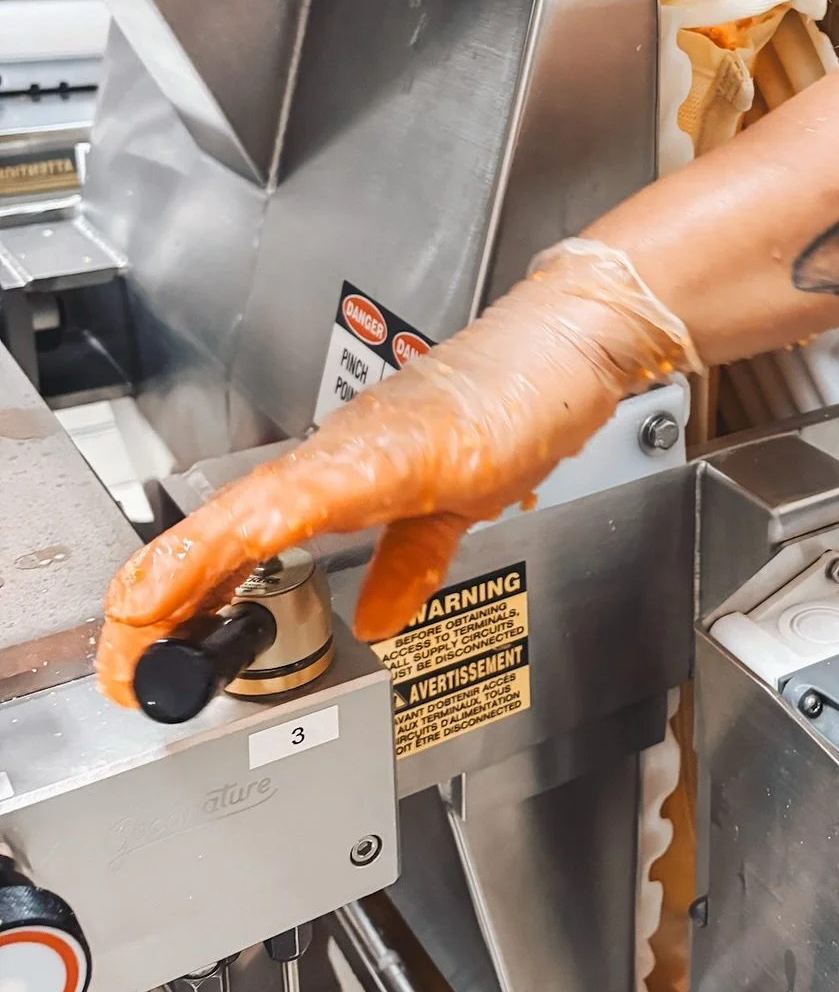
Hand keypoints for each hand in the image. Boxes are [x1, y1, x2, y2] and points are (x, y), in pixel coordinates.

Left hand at [96, 242, 696, 705]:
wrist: (566, 341)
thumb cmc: (515, 404)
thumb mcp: (454, 507)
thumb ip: (411, 559)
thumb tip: (379, 613)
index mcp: (343, 475)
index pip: (241, 539)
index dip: (185, 589)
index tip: (143, 645)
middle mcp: (340, 457)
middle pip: (229, 526)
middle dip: (168, 590)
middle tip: (119, 651)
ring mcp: (368, 447)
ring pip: (262, 504)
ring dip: (198, 560)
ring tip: (143, 609)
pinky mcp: (410, 444)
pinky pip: (335, 483)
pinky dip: (281, 517)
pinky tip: (247, 542)